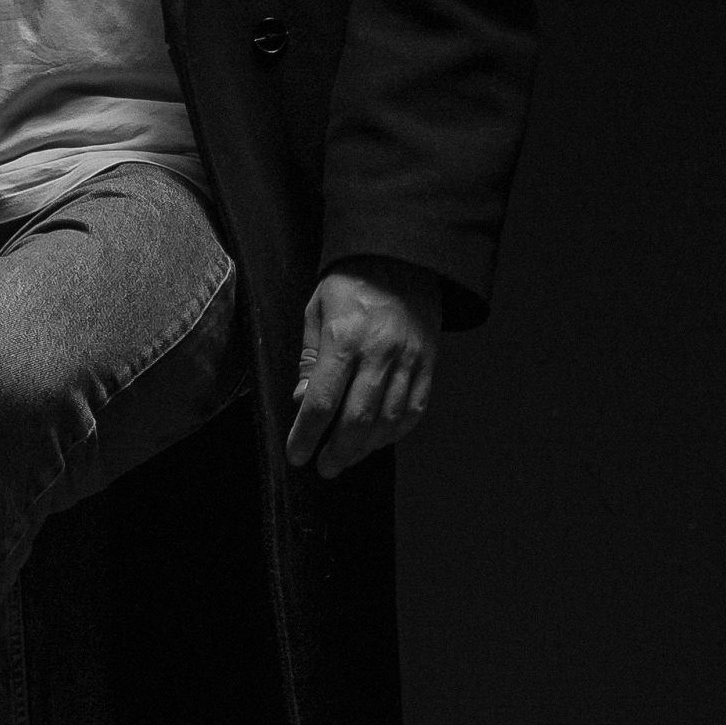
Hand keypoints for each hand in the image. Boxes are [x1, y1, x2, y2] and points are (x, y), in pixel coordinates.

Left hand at [285, 257, 442, 479]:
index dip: (307, 435)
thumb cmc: (352, 282)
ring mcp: (409, 360)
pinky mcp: (428, 363)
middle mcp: (379, 353)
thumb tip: (303, 400)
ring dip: (366, 447)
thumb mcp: (317, 310)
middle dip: (337, 451)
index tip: (297, 455)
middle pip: (357, 419)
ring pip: (389, 420)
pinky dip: (397, 431)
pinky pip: (415, 409)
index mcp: (344, 339)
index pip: (323, 401)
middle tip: (325, 467)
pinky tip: (379, 440)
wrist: (402, 257)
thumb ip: (310, 359)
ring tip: (348, 458)